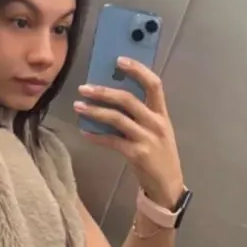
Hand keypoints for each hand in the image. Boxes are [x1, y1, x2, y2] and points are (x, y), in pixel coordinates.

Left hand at [74, 58, 184, 208]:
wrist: (167, 186)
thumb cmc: (159, 155)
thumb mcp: (157, 131)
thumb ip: (140, 115)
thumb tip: (112, 98)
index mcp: (162, 114)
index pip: (154, 84)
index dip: (137, 70)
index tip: (119, 60)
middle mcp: (156, 123)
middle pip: (129, 100)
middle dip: (104, 92)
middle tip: (84, 88)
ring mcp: (147, 139)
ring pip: (117, 119)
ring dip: (95, 111)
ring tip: (78, 106)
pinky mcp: (137, 155)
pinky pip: (112, 141)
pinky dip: (96, 136)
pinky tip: (84, 131)